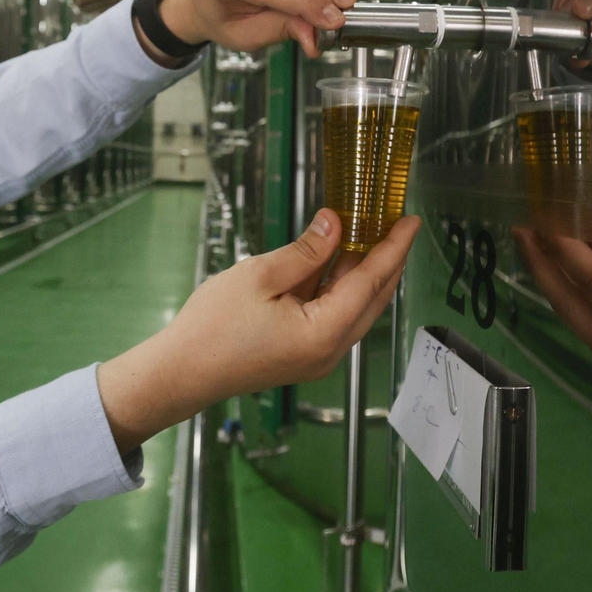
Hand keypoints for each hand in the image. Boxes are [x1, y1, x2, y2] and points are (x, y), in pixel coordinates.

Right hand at [97, 209, 419, 451]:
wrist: (182, 371)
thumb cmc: (213, 327)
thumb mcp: (260, 275)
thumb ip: (305, 251)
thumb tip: (336, 224)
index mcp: (324, 331)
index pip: (371, 281)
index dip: (393, 247)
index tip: (410, 220)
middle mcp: (330, 350)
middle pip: (372, 297)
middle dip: (387, 259)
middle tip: (395, 222)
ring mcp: (318, 355)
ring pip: (355, 307)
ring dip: (363, 272)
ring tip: (370, 234)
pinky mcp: (304, 354)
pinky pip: (336, 315)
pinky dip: (341, 286)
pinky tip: (337, 260)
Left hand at [512, 229, 591, 449]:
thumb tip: (586, 224)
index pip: (591, 280)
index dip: (565, 248)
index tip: (546, 218)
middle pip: (562, 296)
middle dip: (538, 258)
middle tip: (521, 224)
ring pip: (558, 304)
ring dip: (540, 269)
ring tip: (527, 236)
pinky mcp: (588, 348)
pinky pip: (566, 311)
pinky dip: (554, 283)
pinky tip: (544, 260)